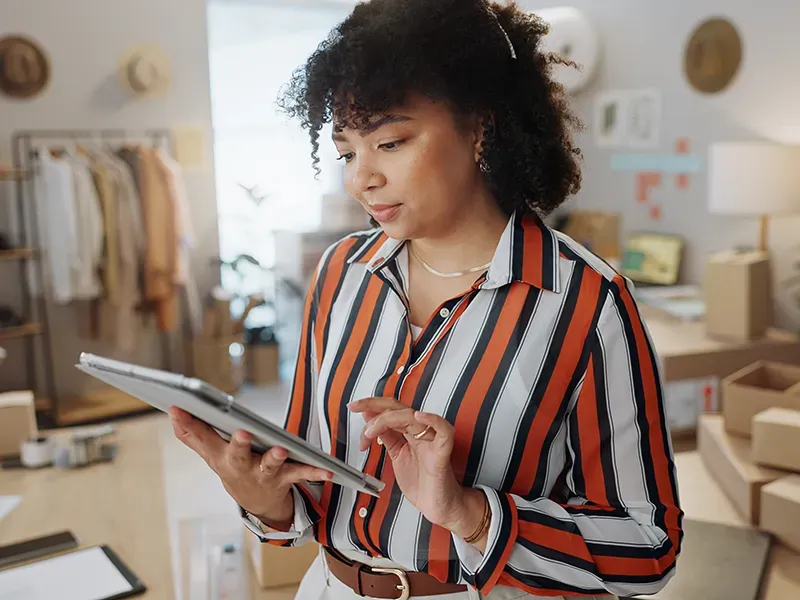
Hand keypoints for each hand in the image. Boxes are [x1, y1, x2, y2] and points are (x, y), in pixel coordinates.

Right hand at [169, 407, 331, 527]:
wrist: (257, 503)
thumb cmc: (234, 468)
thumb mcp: (211, 453)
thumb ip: (193, 433)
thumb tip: (174, 410)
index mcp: (221, 456)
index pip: (201, 437)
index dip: (189, 423)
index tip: (178, 407)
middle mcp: (241, 466)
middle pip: (237, 453)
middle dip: (238, 444)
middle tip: (241, 433)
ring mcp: (264, 474)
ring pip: (269, 465)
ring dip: (275, 458)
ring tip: (282, 450)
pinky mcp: (286, 477)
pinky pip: (301, 473)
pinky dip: (314, 471)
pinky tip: (327, 470)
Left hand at [348, 398, 484, 539]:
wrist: (437, 506)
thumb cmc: (422, 484)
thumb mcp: (396, 456)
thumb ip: (386, 437)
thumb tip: (370, 419)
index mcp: (410, 433)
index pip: (390, 410)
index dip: (371, 406)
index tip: (354, 408)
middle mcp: (420, 433)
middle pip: (399, 408)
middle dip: (374, 404)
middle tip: (356, 407)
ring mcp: (431, 442)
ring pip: (412, 417)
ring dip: (387, 419)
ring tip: (370, 432)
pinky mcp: (441, 453)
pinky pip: (444, 431)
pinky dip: (433, 420)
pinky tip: (419, 416)